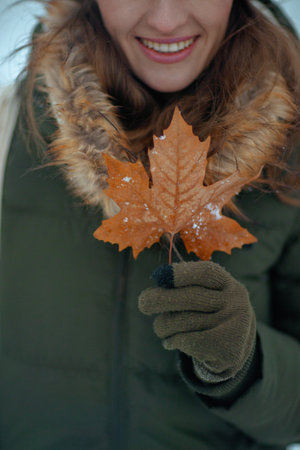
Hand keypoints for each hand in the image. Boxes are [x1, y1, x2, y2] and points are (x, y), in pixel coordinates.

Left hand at [138, 261, 255, 380]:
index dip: (180, 273)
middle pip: (192, 297)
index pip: (206, 273)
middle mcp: (236, 302)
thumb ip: (184, 287)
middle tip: (144, 303)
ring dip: (164, 326)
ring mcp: (235, 326)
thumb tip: (160, 278)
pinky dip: (174, 341)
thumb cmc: (207, 316)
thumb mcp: (204, 297)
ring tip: (161, 328)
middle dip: (162, 299)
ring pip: (185, 321)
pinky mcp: (229, 349)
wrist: (232, 351)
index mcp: (228, 284)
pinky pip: (189, 341)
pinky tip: (170, 341)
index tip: (159, 276)